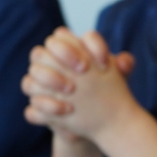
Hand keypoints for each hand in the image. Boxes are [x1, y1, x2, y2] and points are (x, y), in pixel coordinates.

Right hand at [22, 27, 136, 140]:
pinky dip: (47, 106)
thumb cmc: (105, 91)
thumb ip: (123, 67)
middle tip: (84, 69)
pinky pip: (31, 106)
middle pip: (44, 48)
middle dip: (63, 54)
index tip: (103, 61)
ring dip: (50, 78)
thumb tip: (124, 61)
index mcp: (68, 51)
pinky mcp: (38, 108)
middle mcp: (50, 64)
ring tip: (72, 90)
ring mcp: (40, 85)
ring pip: (32, 72)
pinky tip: (67, 110)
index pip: (64, 35)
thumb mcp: (118, 79)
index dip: (82, 44)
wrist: (96, 121)